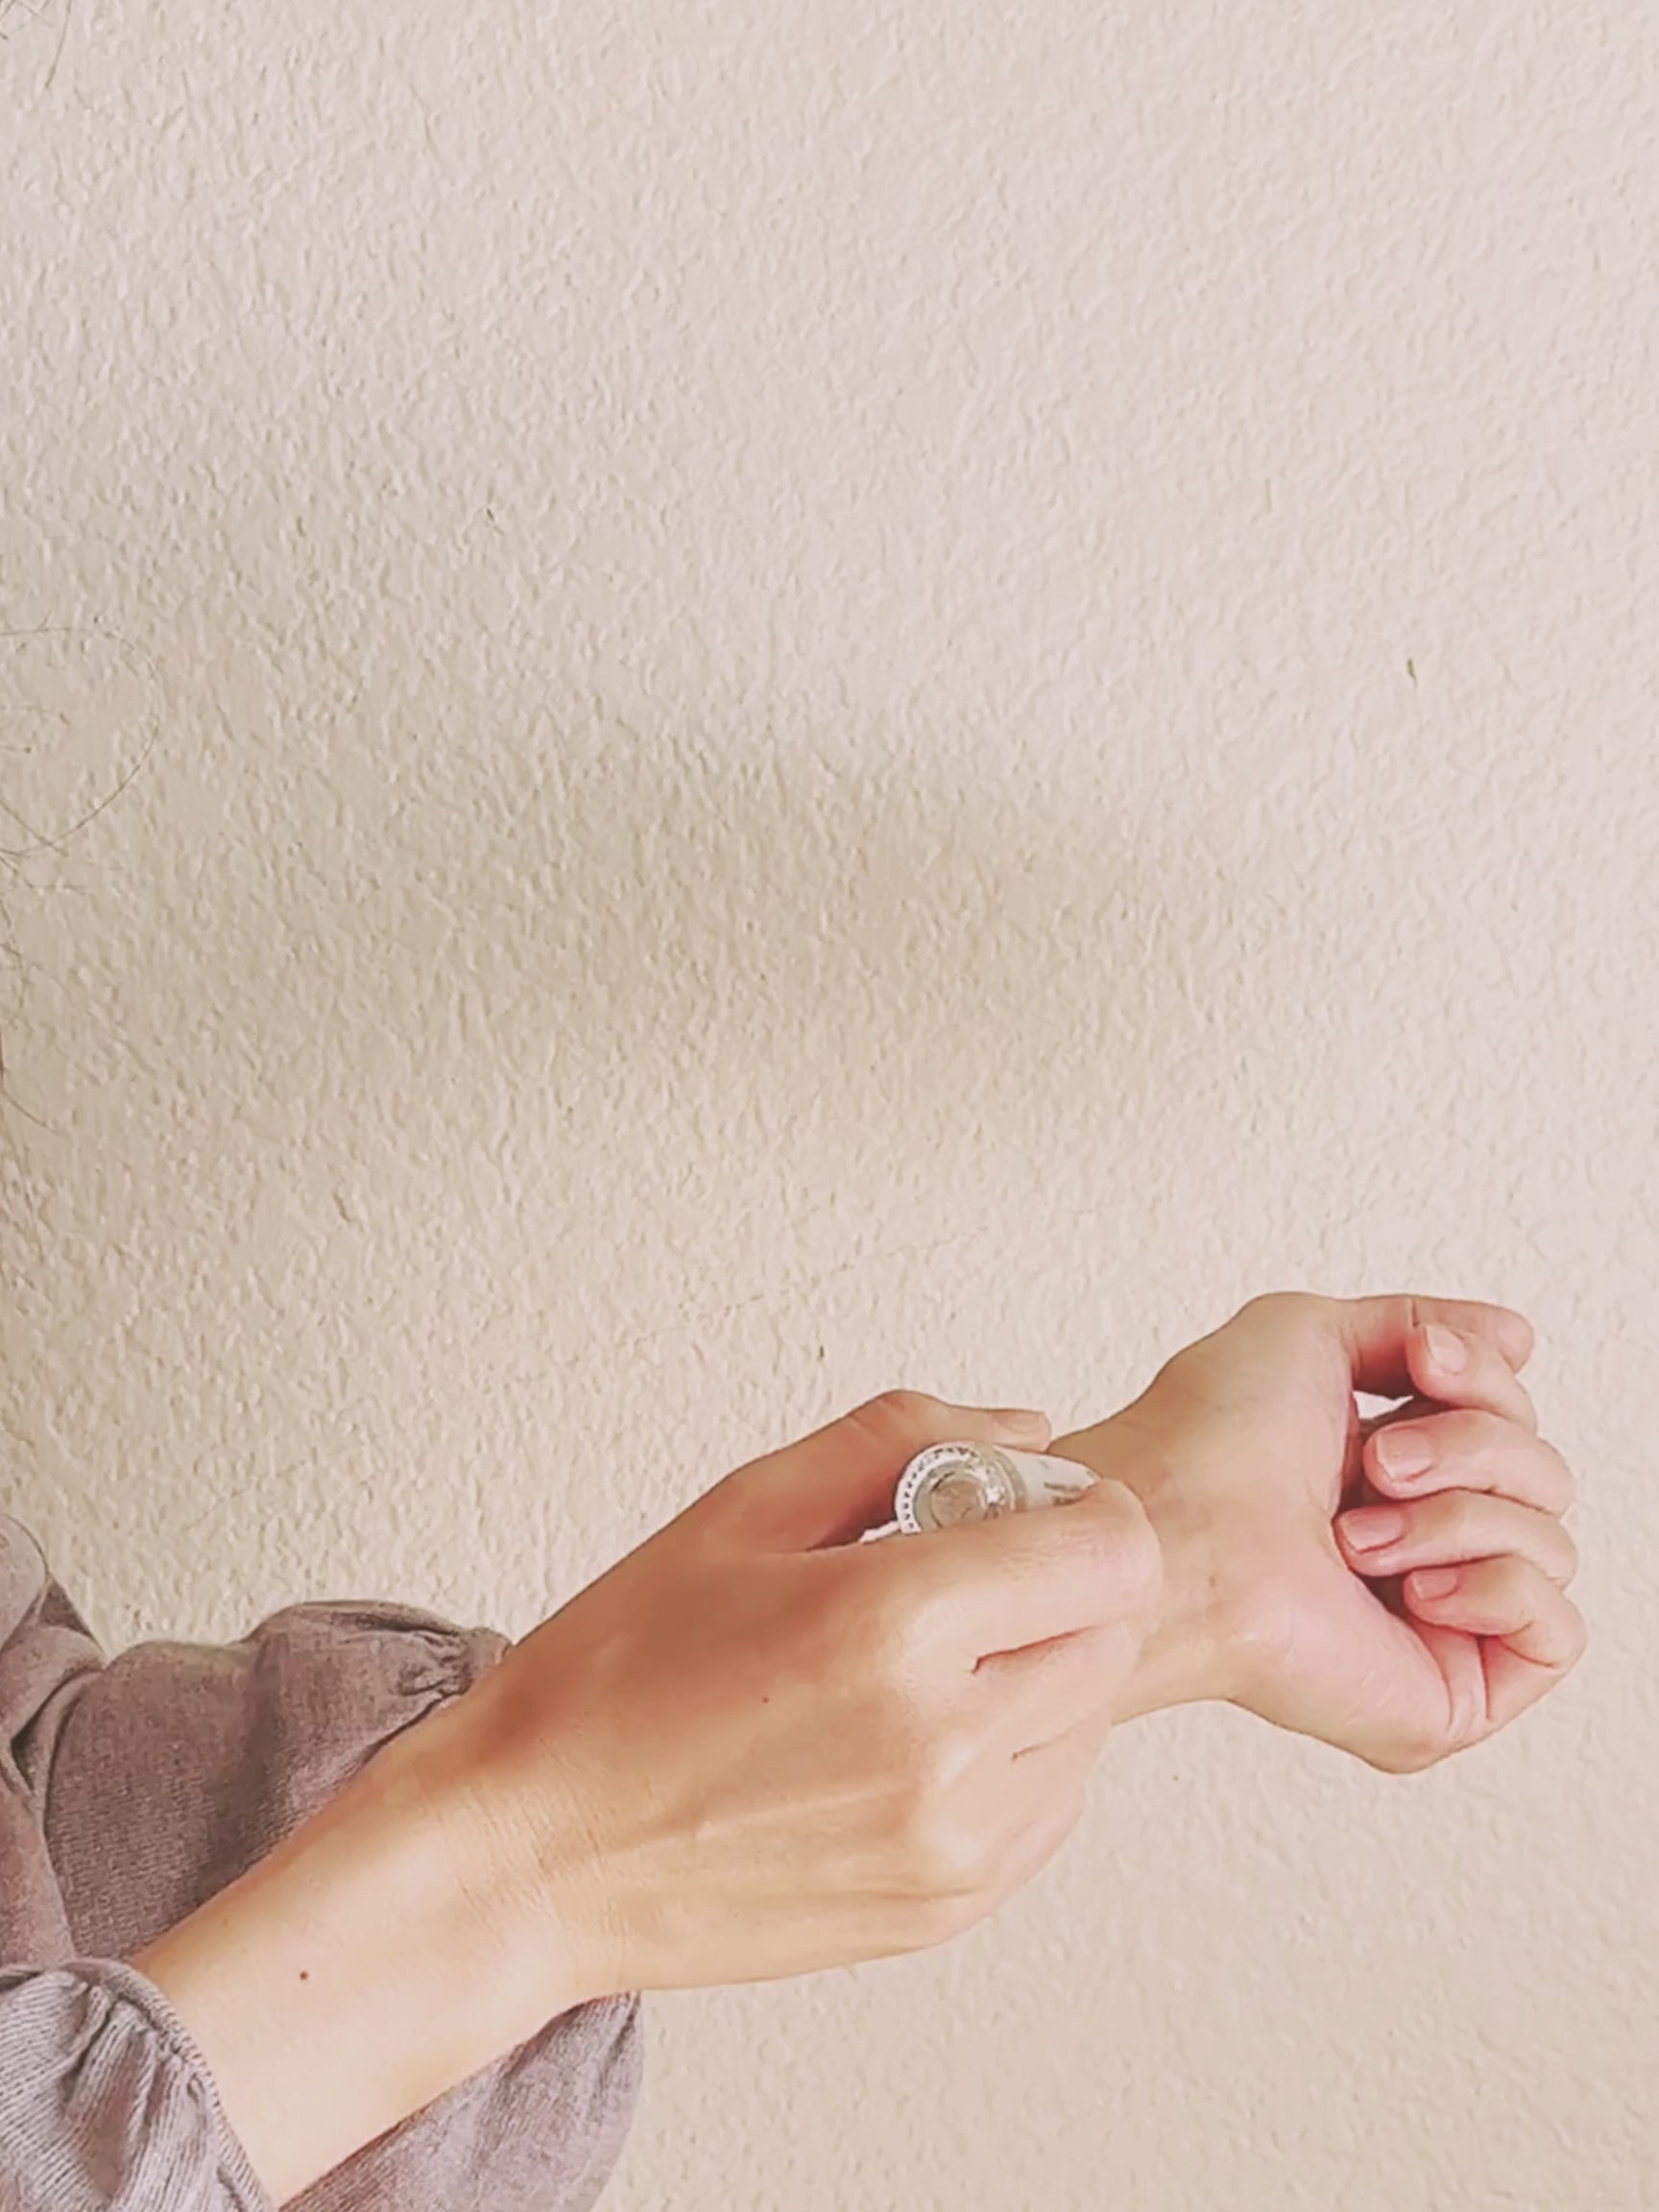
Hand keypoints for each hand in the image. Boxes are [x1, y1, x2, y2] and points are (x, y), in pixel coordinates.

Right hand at [138, 1391, 1159, 2200]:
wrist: (534, 1854)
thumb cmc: (616, 1677)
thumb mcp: (740, 1507)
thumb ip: (899, 1439)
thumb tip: (1028, 1433)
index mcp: (890, 1626)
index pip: (1113, 1554)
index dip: (1084, 1511)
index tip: (1026, 1505)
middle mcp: (943, 1746)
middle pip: (1116, 1633)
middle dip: (1063, 1583)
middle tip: (959, 1574)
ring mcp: (952, 1845)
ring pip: (1092, 1723)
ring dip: (1043, 1672)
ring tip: (924, 1662)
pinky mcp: (945, 1908)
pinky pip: (1051, 1806)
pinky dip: (1017, 1756)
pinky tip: (914, 1735)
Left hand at [1050, 1292, 1583, 1771]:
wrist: (1176, 1536)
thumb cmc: (1207, 1444)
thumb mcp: (1313, 1333)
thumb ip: (1419, 1323)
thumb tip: (1516, 1338)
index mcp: (1394, 1469)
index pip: (1512, 1418)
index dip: (1484, 1377)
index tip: (1423, 1359)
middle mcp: (1421, 1542)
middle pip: (1544, 1474)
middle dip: (1469, 1446)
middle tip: (1376, 1464)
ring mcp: (1440, 1619)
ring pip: (1550, 1541)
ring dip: (1456, 1517)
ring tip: (1357, 1534)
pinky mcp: (1455, 1691)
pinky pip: (1560, 1630)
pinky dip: (1496, 1589)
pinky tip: (1419, 1588)